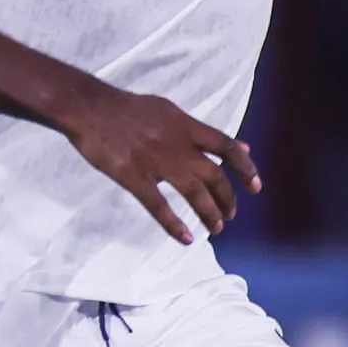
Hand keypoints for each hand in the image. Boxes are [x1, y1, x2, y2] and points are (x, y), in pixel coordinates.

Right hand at [59, 83, 261, 243]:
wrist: (91, 108)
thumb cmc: (129, 109)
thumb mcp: (171, 112)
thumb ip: (202, 132)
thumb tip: (240, 147)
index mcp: (187, 126)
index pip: (227, 147)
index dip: (245, 169)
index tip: (256, 187)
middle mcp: (178, 145)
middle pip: (214, 176)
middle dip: (227, 199)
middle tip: (230, 215)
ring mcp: (156, 162)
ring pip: (194, 193)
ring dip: (209, 213)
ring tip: (216, 228)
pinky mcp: (134, 177)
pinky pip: (158, 206)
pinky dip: (173, 224)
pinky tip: (186, 239)